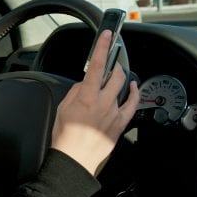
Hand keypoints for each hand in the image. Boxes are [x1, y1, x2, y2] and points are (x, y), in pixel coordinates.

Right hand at [51, 30, 138, 175]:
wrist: (75, 161)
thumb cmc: (65, 137)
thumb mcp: (62, 109)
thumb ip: (75, 92)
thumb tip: (84, 84)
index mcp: (86, 97)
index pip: (96, 66)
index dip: (102, 47)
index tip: (106, 35)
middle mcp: (103, 103)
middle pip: (115, 75)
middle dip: (113, 64)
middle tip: (110, 60)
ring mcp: (114, 113)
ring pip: (122, 88)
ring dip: (119, 78)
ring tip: (115, 74)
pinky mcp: (120, 124)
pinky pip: (131, 105)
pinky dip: (133, 93)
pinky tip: (133, 87)